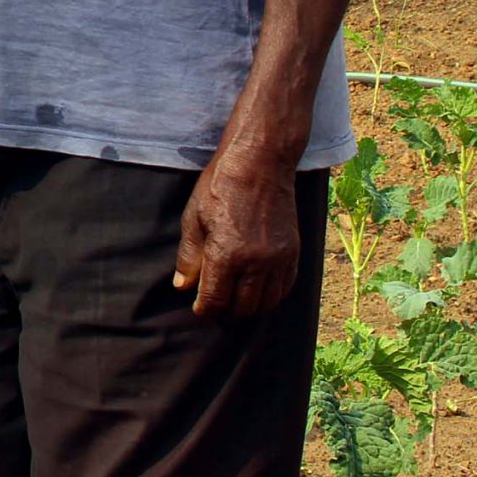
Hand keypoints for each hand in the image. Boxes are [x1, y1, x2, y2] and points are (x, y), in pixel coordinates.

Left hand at [173, 150, 301, 318]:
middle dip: (226, 312)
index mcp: (227, 254)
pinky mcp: (294, 253)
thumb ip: (189, 256)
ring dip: (249, 308)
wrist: (259, 164)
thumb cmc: (219, 187)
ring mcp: (279, 259)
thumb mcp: (194, 219)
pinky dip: (270, 296)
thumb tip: (183, 286)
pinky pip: (284, 288)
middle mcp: (256, 262)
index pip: (216, 300)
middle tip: (215, 308)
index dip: (205, 309)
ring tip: (235, 302)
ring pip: (266, 303)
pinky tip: (257, 291)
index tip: (199, 309)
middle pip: (242, 308)